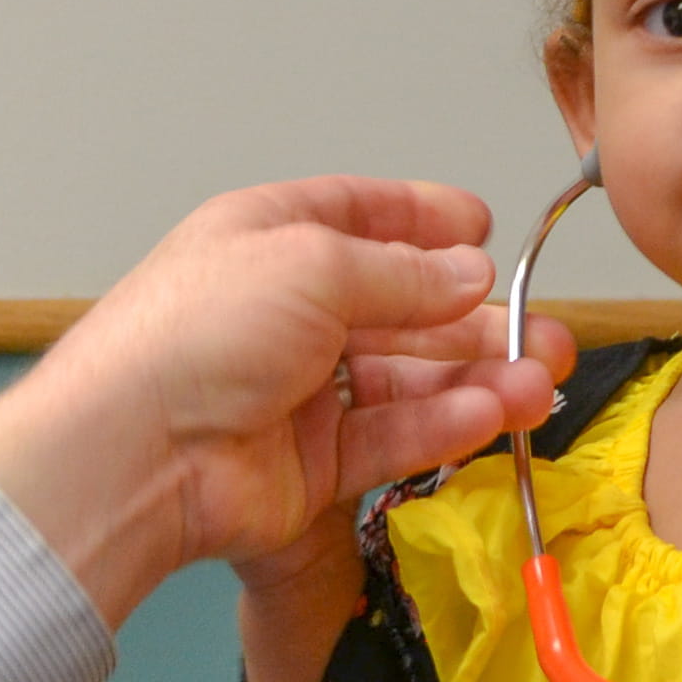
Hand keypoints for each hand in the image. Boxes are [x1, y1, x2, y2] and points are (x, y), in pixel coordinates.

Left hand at [0, 179, 567, 625]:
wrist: (138, 453)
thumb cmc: (200, 333)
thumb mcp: (312, 264)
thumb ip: (402, 272)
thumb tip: (470, 274)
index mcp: (266, 240)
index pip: (356, 216)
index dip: (422, 220)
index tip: (485, 229)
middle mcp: (283, 313)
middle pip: (396, 308)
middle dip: (473, 319)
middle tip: (542, 332)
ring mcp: (297, 392)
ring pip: (404, 380)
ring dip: (474, 378)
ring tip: (538, 382)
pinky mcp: (310, 465)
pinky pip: (389, 438)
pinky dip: (442, 426)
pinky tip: (491, 416)